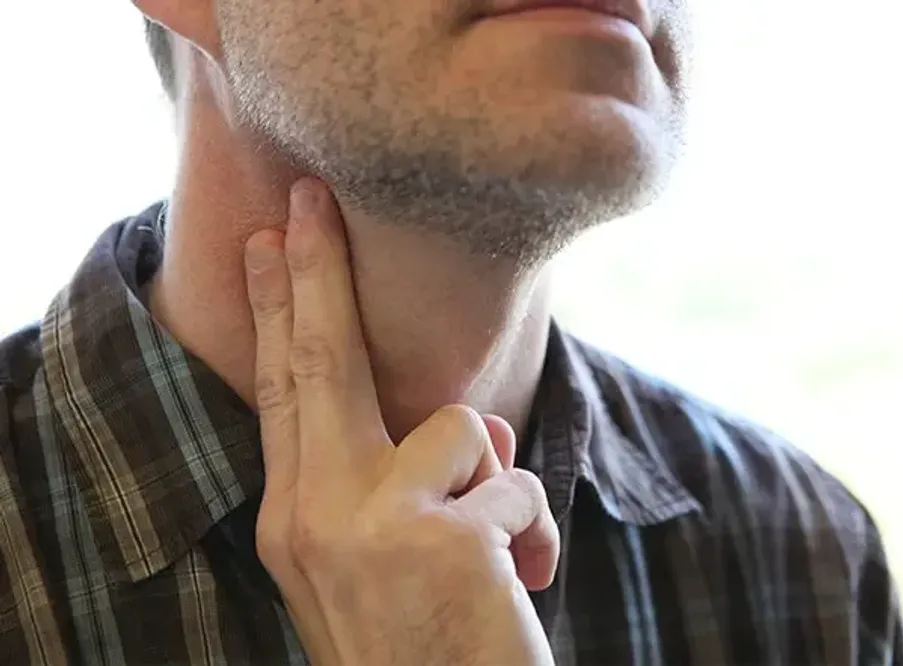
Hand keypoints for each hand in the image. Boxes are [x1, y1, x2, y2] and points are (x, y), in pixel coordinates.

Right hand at [243, 178, 559, 665]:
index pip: (283, 392)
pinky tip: (517, 582)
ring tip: (489, 558)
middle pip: (320, 360)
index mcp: (294, 518)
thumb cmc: (424, 636)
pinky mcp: (442, 535)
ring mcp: (370, 522)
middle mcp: (313, 515)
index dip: (277, 313)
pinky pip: (516, 481)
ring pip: (464, 428)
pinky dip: (531, 528)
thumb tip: (474, 429)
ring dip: (495, 486)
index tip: (267, 246)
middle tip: (307, 198)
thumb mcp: (386, 557)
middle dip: (316, 270)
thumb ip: (407, 480)